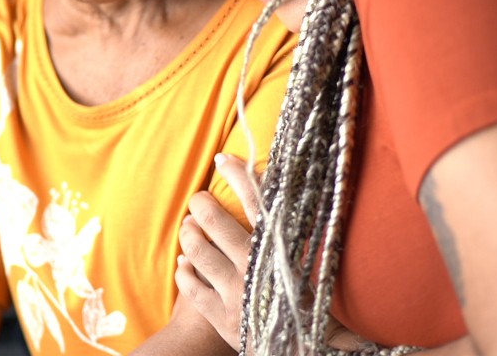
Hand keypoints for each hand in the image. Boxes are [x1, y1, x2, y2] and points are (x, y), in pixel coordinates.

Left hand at [177, 155, 371, 353]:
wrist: (305, 352)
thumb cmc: (312, 304)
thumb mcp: (312, 265)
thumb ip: (295, 235)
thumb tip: (282, 194)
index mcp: (282, 251)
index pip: (258, 203)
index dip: (240, 177)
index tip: (223, 159)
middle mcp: (258, 270)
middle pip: (217, 224)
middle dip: (202, 206)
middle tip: (198, 200)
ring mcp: (238, 296)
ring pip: (199, 253)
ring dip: (189, 236)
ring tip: (188, 228)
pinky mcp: (223, 319)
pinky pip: (192, 288)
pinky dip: (185, 271)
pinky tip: (184, 263)